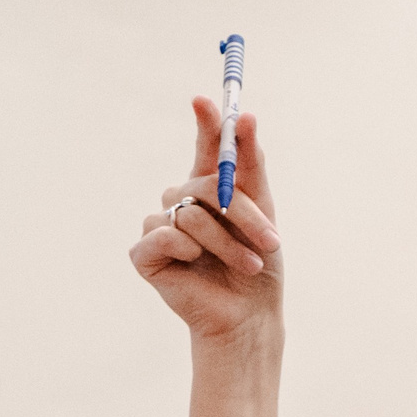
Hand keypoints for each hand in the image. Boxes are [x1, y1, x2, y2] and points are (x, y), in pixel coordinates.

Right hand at [131, 97, 282, 343]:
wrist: (249, 317)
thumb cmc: (258, 268)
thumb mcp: (264, 213)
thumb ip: (252, 166)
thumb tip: (247, 116)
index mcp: (209, 191)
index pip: (205, 148)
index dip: (206, 124)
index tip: (204, 99)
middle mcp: (181, 203)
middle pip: (202, 184)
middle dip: (243, 213)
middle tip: (272, 241)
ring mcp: (160, 227)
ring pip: (187, 213)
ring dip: (224, 242)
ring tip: (247, 265)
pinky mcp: (144, 254)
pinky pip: (161, 235)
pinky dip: (185, 250)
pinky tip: (195, 265)